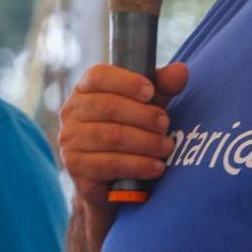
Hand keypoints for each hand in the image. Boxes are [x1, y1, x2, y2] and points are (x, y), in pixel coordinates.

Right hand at [58, 63, 187, 210]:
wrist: (111, 179)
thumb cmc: (129, 130)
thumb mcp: (146, 105)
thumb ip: (162, 87)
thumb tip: (181, 71)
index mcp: (84, 89)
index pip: (98, 76)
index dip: (126, 81)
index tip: (150, 92)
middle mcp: (71, 112)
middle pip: (108, 106)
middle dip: (143, 115)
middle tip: (165, 124)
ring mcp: (70, 140)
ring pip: (112, 136)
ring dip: (146, 142)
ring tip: (166, 147)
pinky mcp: (76, 168)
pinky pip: (110, 164)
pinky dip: (138, 165)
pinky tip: (156, 167)